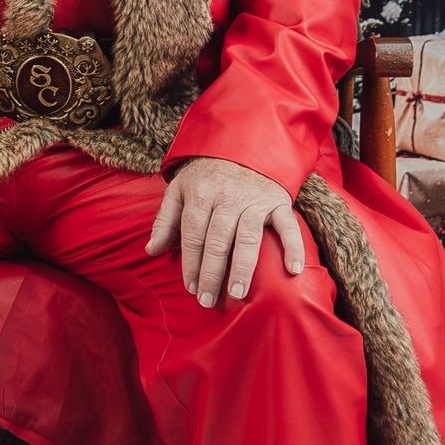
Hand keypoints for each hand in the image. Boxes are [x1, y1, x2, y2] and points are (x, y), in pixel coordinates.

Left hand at [145, 156, 301, 305]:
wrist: (241, 145)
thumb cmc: (206, 176)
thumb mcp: (179, 190)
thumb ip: (166, 220)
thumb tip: (151, 250)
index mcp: (200, 194)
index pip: (193, 235)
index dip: (191, 263)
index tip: (191, 288)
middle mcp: (227, 197)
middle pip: (217, 240)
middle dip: (212, 273)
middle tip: (208, 300)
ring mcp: (254, 199)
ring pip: (248, 237)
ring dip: (243, 267)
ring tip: (238, 293)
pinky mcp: (277, 201)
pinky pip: (288, 226)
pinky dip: (293, 247)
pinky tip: (293, 270)